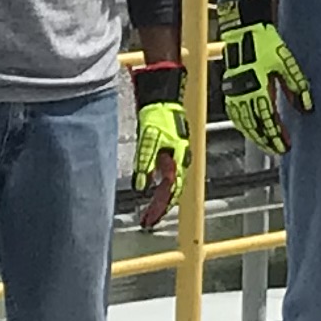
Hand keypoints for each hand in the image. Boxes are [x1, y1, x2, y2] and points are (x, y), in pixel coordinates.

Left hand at [130, 62, 189, 227]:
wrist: (163, 99)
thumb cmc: (159, 115)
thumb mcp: (149, 139)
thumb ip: (145, 163)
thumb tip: (141, 185)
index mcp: (177, 158)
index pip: (171, 190)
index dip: (161, 207)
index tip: (151, 220)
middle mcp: (179, 160)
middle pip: (171, 191)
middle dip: (160, 208)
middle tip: (148, 221)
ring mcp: (175, 157)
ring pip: (170, 185)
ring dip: (160, 200)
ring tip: (150, 213)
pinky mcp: (170, 153)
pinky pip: (166, 175)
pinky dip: (159, 187)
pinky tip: (151, 192)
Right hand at [221, 0, 310, 151]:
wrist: (243, 30)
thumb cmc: (264, 42)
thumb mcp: (285, 63)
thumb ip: (296, 85)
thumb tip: (306, 106)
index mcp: (258, 88)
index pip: (268, 120)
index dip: (276, 135)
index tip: (284, 146)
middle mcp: (244, 93)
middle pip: (255, 125)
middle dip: (267, 139)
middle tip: (278, 149)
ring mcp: (235, 92)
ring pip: (244, 122)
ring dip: (255, 135)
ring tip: (266, 143)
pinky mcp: (230, 89)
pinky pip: (235, 114)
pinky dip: (243, 124)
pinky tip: (249, 128)